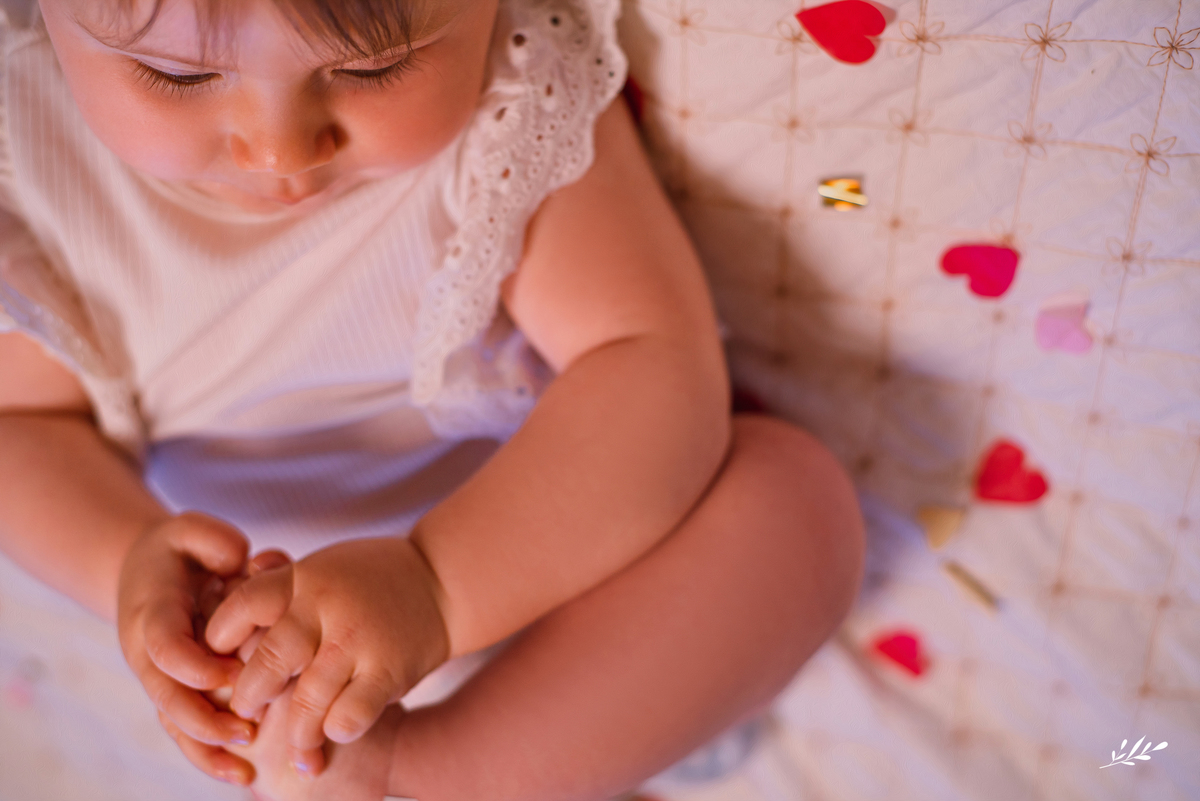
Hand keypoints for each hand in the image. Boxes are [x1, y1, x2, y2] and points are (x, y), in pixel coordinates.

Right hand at [117, 512, 258, 784]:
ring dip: (208, 749)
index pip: (164, 648)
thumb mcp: (188, 527)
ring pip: (175, 723)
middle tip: (248, 730)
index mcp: (152, 613)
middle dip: (205, 719)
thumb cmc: (179, 549)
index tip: (234, 673)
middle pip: (168, 698)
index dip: (195, 665)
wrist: (147, 572)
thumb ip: (211, 537)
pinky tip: (242, 774)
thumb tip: (239, 561)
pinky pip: (186, 729)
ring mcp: (160, 678)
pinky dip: (209, 754)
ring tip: (246, 770)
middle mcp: (149, 653)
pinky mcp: (175, 691)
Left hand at [205, 537, 448, 778]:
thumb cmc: (372, 580)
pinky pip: (351, 713)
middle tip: (247, 714)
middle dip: (250, 696)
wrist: (444, 582)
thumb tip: (226, 587)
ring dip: (295, 732)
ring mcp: (357, 639)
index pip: (244, 605)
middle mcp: (327, 606)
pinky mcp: (388, 668)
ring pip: (308, 698)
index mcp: (305, 578)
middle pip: (270, 659)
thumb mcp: (324, 567)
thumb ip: (280, 583)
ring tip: (293, 748)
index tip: (221, 663)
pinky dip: (337, 731)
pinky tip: (335, 734)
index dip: (221, 637)